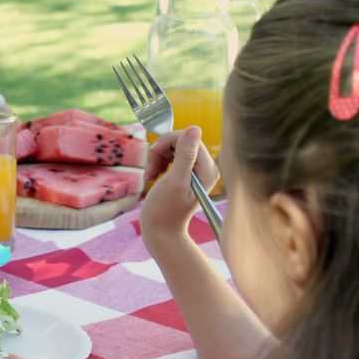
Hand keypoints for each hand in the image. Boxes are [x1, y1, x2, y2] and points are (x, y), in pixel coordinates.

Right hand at [139, 126, 218, 242]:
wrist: (161, 231)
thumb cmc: (165, 210)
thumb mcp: (174, 181)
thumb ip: (185, 155)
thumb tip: (194, 127)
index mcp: (207, 169)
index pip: (189, 137)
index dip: (168, 142)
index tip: (154, 156)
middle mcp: (205, 167)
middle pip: (181, 141)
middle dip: (161, 151)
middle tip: (150, 170)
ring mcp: (196, 170)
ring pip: (173, 147)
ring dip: (157, 157)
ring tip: (150, 175)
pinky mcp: (186, 173)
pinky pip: (171, 156)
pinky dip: (159, 162)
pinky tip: (153, 175)